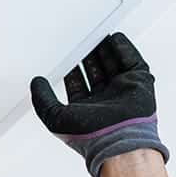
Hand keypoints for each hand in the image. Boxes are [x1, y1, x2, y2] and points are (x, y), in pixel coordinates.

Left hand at [30, 32, 168, 176]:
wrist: (120, 141)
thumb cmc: (90, 137)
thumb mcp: (55, 118)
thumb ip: (43, 100)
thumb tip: (35, 83)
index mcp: (87, 109)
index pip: (77, 84)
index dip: (71, 70)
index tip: (64, 56)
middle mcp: (106, 101)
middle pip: (95, 72)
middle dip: (88, 56)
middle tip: (81, 40)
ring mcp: (123, 92)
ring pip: (113, 65)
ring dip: (105, 50)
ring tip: (97, 36)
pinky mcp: (139, 84)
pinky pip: (132, 62)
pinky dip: (124, 49)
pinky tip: (115, 39)